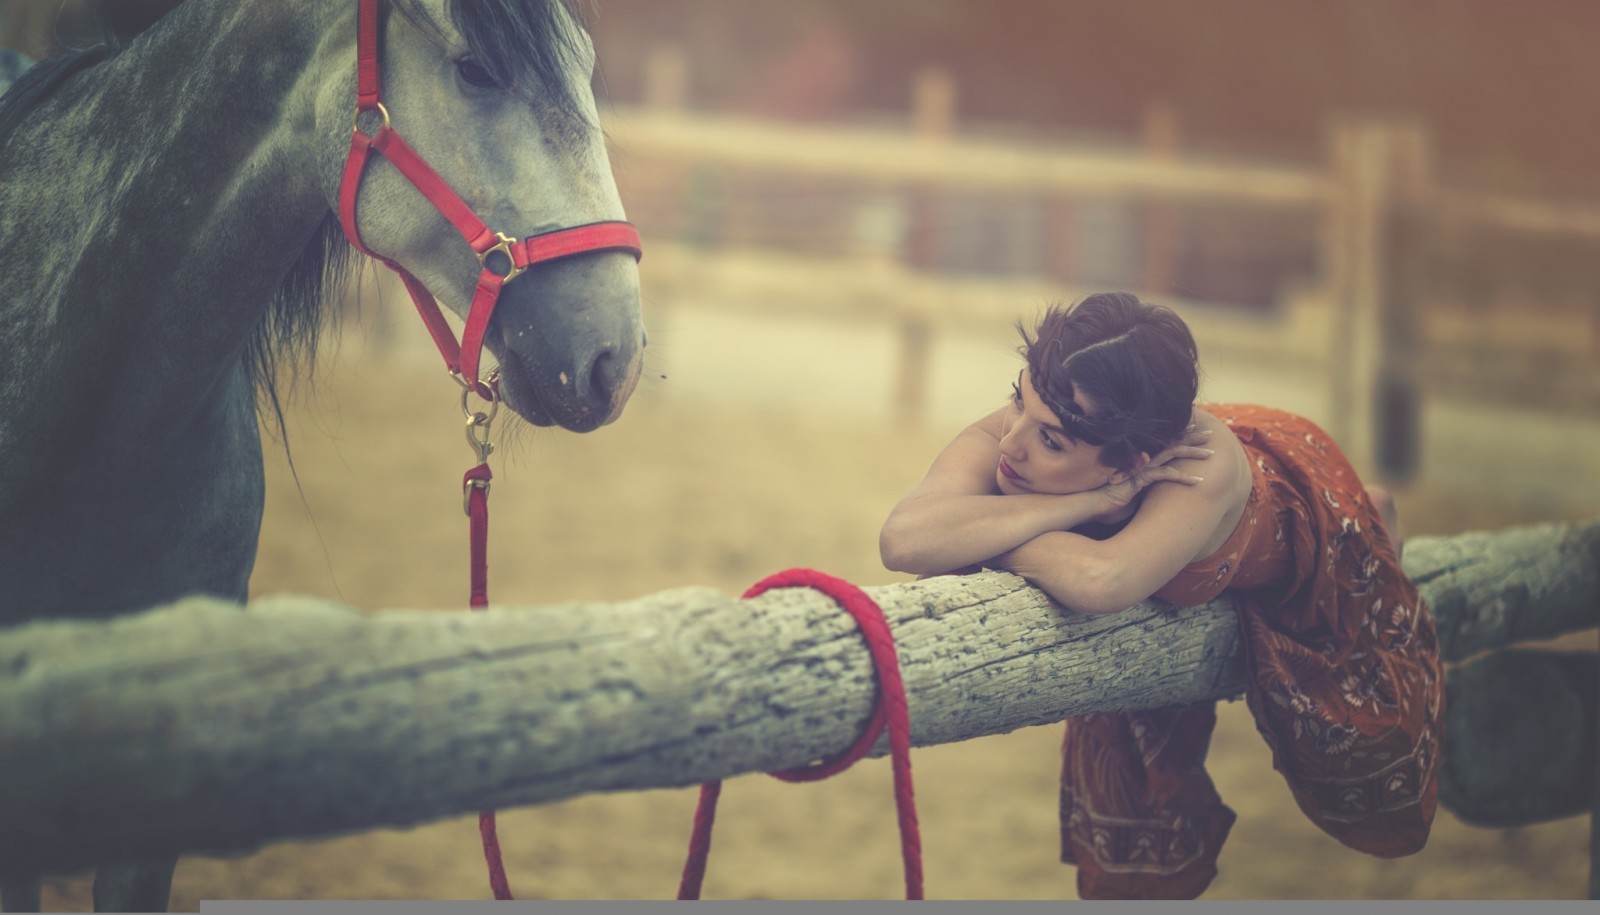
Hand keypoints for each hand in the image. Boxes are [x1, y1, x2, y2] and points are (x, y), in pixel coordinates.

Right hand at [1092, 426, 1212, 523]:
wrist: (1093, 505)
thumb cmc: (1110, 501)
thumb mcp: (1132, 492)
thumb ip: (1143, 486)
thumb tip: (1154, 490)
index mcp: (1141, 459)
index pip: (1164, 443)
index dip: (1180, 435)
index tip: (1195, 430)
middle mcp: (1142, 459)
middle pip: (1171, 443)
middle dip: (1192, 437)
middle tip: (1210, 433)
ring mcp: (1141, 467)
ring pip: (1172, 453)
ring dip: (1193, 453)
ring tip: (1211, 454)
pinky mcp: (1140, 477)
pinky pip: (1166, 474)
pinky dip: (1183, 477)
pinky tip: (1198, 482)